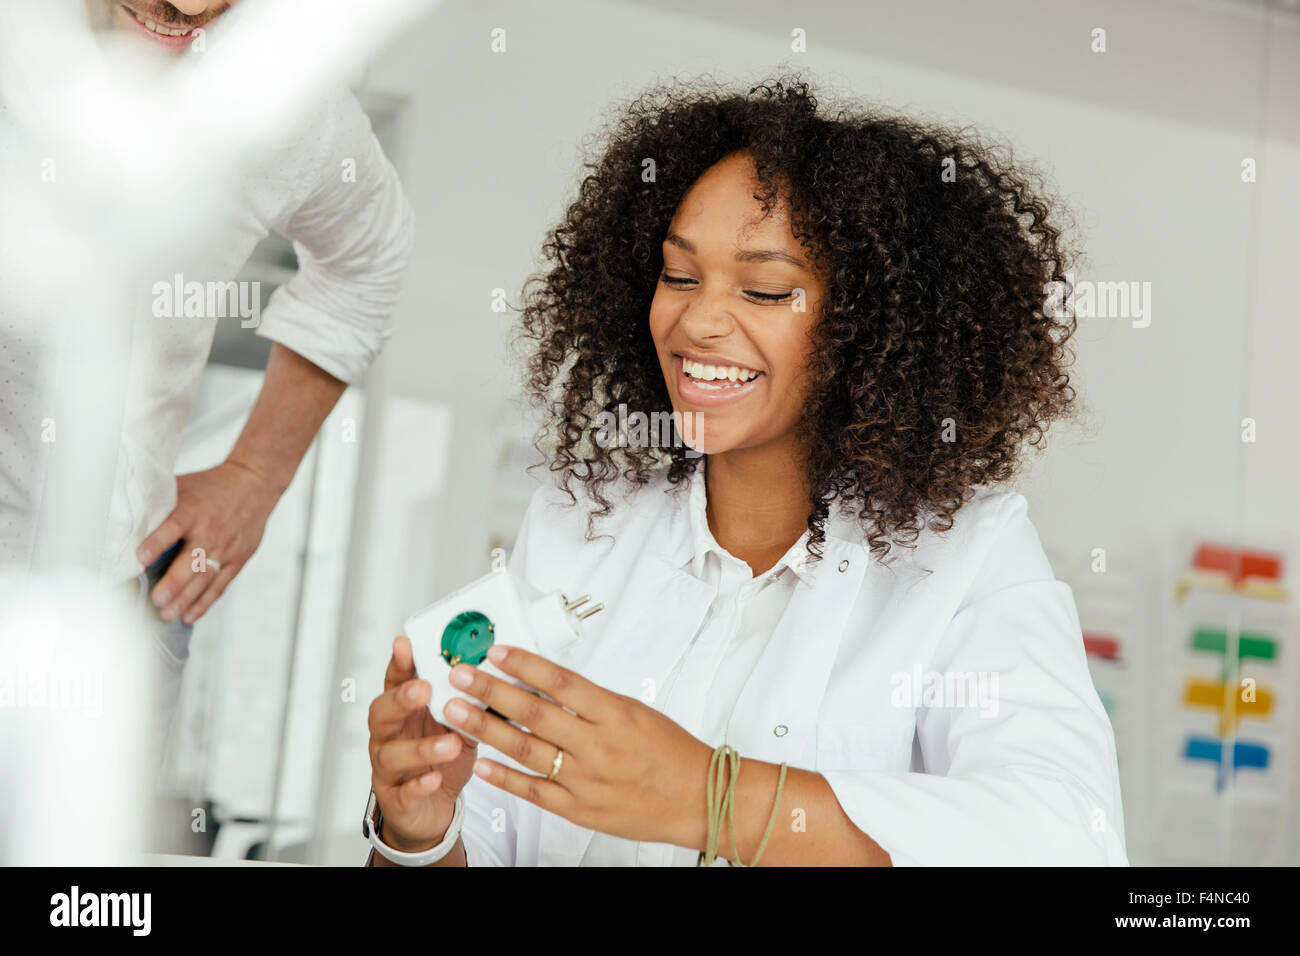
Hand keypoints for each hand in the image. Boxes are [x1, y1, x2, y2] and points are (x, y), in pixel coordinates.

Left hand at [136, 459, 281, 624]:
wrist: (254, 484)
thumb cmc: (212, 486)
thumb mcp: (184, 486)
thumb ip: (158, 501)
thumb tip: (123, 515)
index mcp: (193, 510)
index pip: (174, 526)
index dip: (157, 542)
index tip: (140, 558)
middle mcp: (210, 531)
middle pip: (191, 562)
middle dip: (173, 584)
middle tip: (156, 600)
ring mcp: (226, 548)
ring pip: (205, 579)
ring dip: (185, 599)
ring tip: (167, 614)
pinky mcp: (237, 560)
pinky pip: (220, 585)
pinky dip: (205, 602)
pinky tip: (190, 615)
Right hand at [368, 636, 477, 851]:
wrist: (435, 807)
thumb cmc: (445, 757)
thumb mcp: (458, 723)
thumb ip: (468, 701)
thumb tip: (502, 673)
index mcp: (405, 711)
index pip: (396, 681)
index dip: (399, 663)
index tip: (406, 643)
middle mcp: (389, 736)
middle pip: (382, 712)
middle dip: (401, 699)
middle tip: (424, 689)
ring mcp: (389, 768)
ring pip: (391, 755)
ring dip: (419, 747)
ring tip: (448, 742)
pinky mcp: (397, 799)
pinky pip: (403, 792)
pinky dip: (418, 784)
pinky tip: (433, 778)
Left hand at [442, 644, 711, 847]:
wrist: (697, 798)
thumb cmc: (671, 752)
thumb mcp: (636, 711)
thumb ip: (591, 700)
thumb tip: (544, 682)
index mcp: (615, 713)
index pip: (561, 681)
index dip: (524, 664)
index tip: (496, 652)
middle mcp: (598, 745)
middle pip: (534, 712)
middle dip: (491, 691)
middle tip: (461, 675)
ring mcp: (586, 779)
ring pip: (526, 749)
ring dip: (486, 728)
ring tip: (457, 711)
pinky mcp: (579, 809)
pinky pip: (533, 791)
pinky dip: (504, 777)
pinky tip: (482, 763)